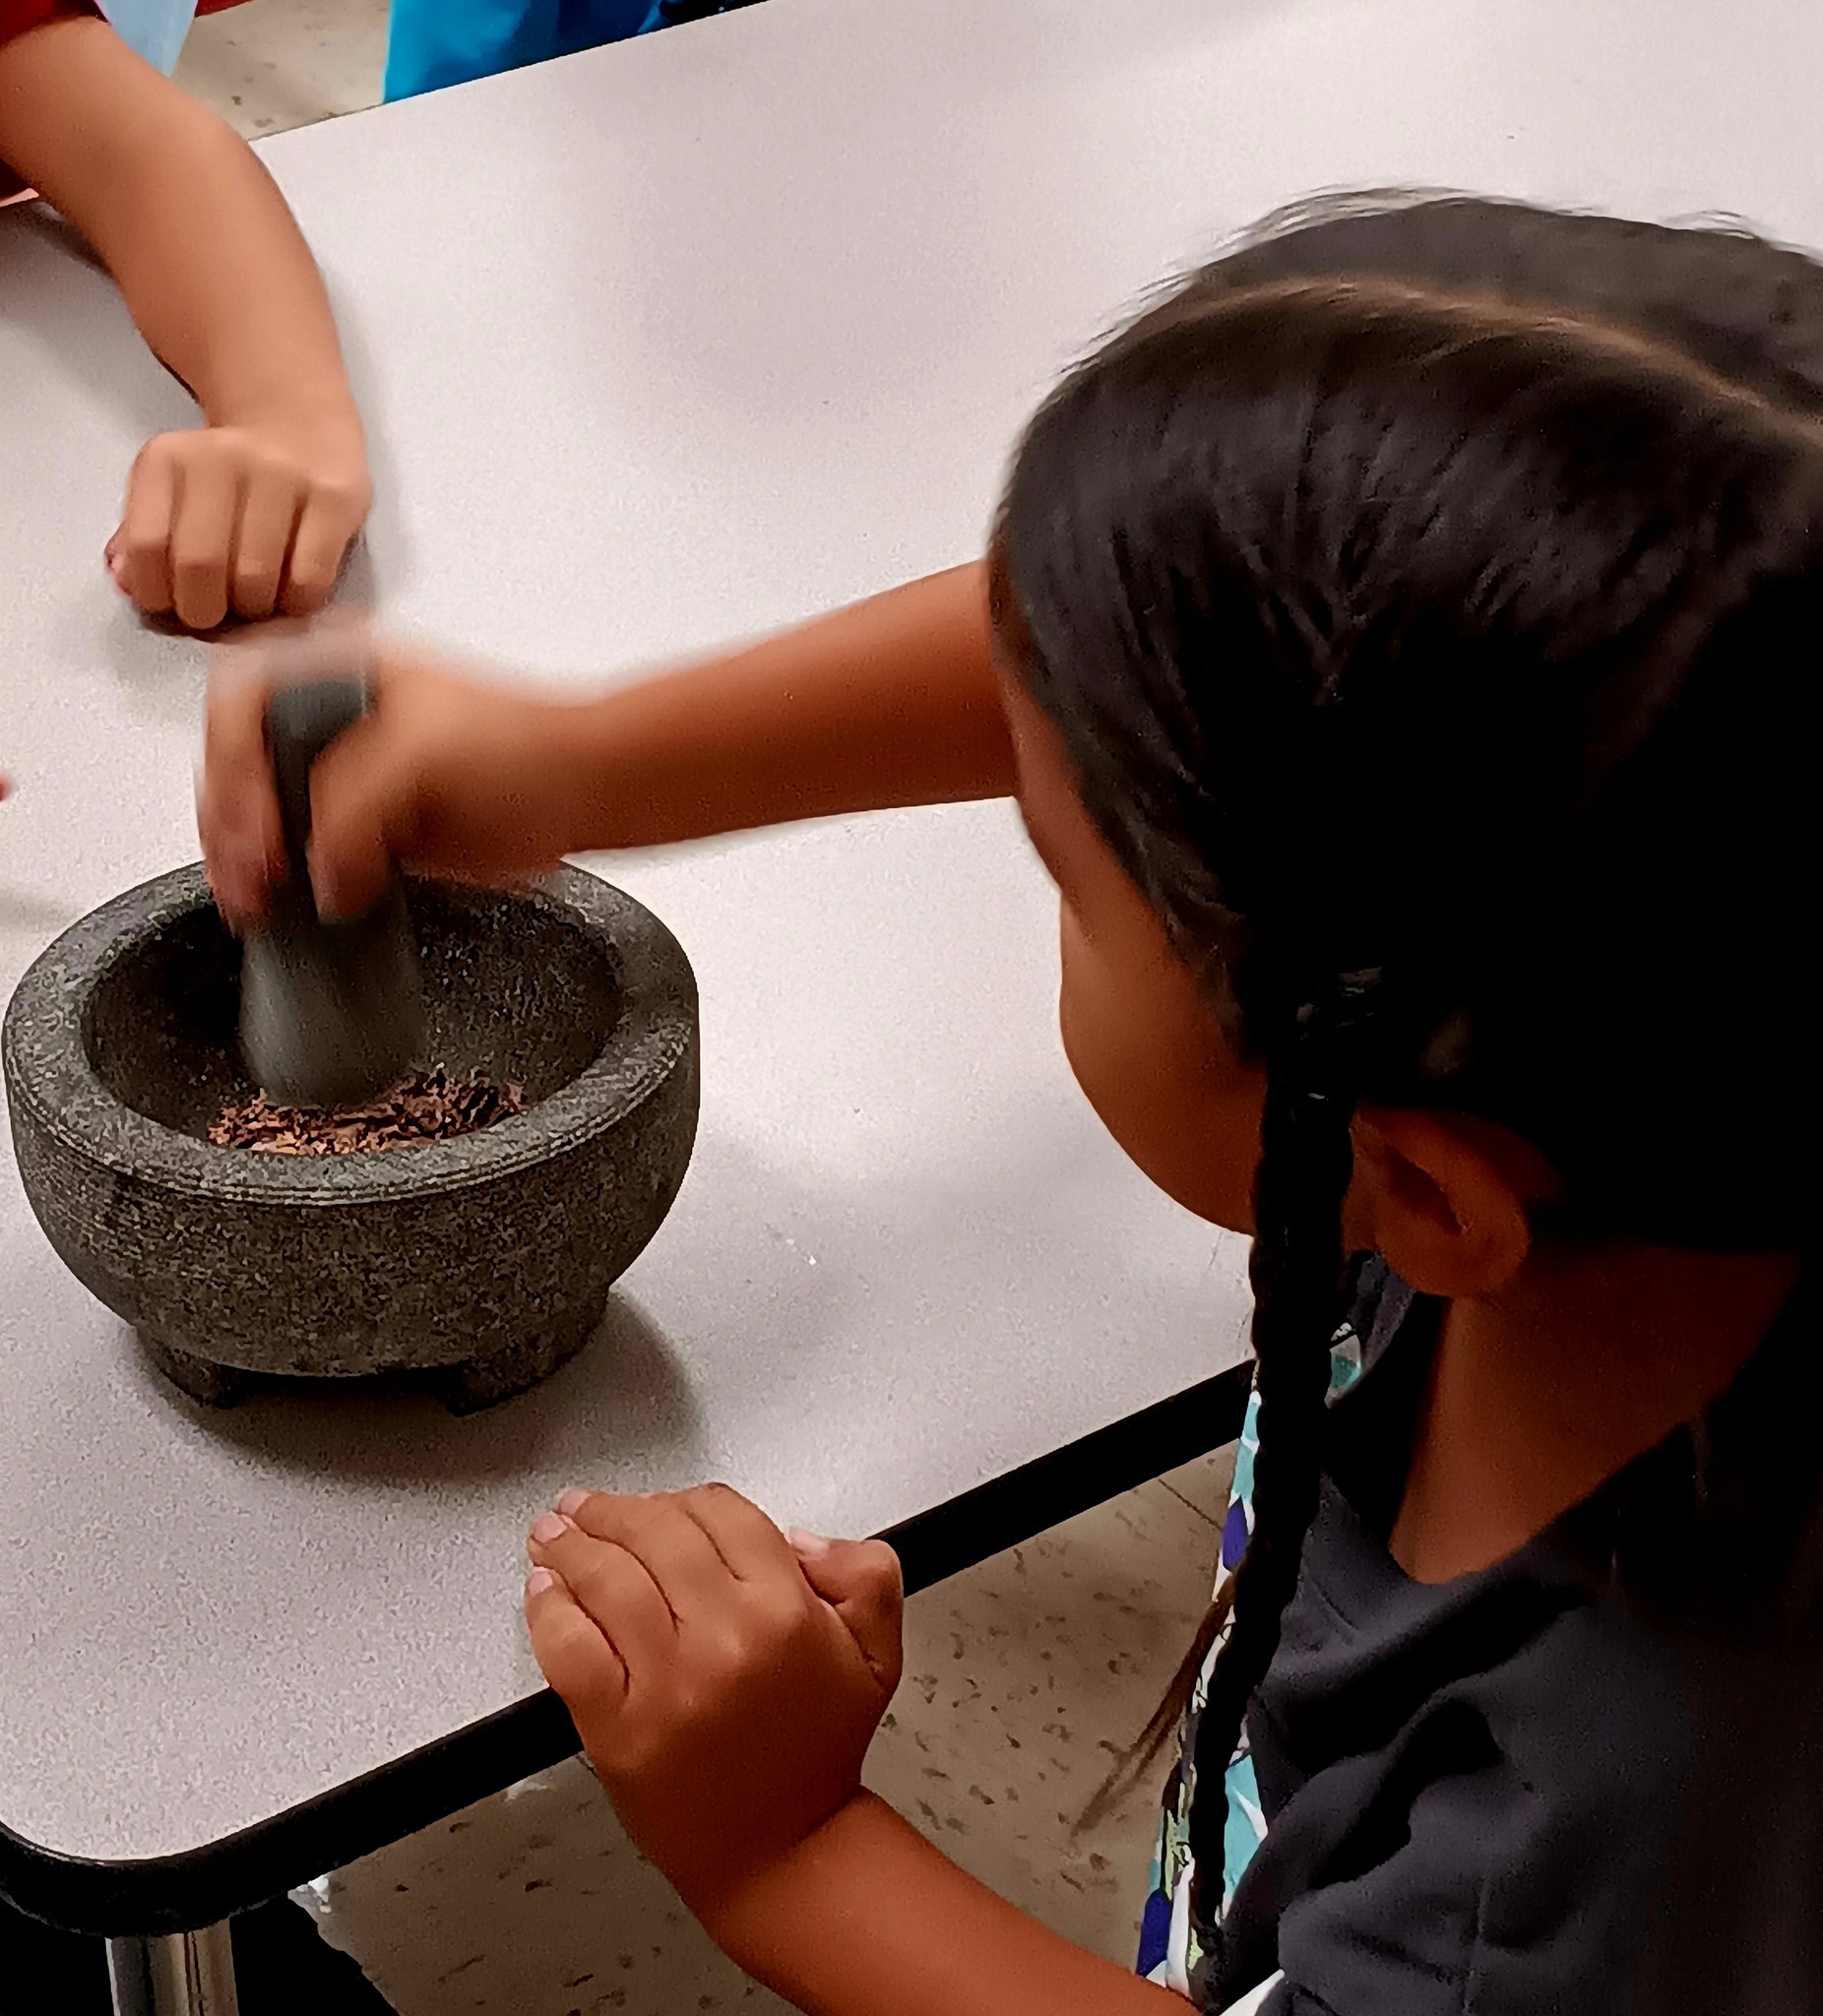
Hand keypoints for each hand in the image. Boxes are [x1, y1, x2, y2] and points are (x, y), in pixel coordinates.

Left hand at [107, 405, 370, 630]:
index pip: (146, 546)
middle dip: (206, 611)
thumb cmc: (228, 483)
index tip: (175, 601)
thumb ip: (144, 539)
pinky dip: (297, 603)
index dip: (158, 594)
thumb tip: (128, 582)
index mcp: (167, 458)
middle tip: (219, 611)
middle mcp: (220, 458)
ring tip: (258, 598)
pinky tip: (294, 591)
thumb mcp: (172, 496)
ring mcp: (281, 475)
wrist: (300, 428)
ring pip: (256, 580)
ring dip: (254, 609)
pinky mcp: (335, 498)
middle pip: (200, 566)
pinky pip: (309, 580)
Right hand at [200, 628, 588, 926]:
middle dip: (229, 820)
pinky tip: (278, 905)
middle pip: (235, 759)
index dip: (233, 768)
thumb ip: (353, 809)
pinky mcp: (363, 824)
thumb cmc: (531, 748)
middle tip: (247, 876)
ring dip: (244, 856)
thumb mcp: (423, 756)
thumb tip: (318, 871)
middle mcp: (330, 712)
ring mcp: (343, 769)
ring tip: (253, 901)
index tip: (258, 831)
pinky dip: (282, 880)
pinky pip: (300, 850)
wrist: (586, 790)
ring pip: (258, 808)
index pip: (240, 704)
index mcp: (336, 665)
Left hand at [525, 1486, 902, 1925]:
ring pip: (605, 1579)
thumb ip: (862, 1572)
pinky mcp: (618, 1726)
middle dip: (613, 1510)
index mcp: (786, 1610)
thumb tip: (797, 1538)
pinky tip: (543, 1588)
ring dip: (571, 1545)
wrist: (781, 1850)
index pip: (720, 1513)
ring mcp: (666, 1682)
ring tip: (553, 1533)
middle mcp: (725, 1638)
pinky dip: (548, 1609)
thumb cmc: (816, 1752)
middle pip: (654, 1534)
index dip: (684, 1499)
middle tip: (587, 1506)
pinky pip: (570, 1646)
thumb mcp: (876, 1651)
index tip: (662, 1502)